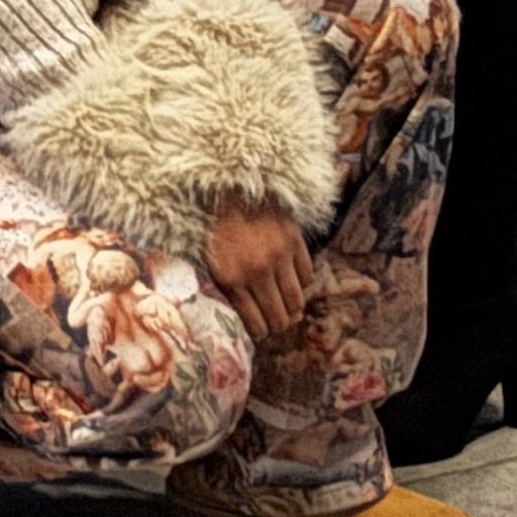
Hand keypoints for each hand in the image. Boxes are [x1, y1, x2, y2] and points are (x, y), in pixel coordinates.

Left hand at [201, 196, 313, 339]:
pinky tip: (290, 277)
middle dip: (277, 325)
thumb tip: (249, 322)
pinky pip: (307, 277)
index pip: (256, 325)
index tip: (261, 329)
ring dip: (292, 308)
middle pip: (279, 319)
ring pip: (297, 302)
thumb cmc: (215, 227)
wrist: (230, 184)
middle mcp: (257, 271)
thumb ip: (226, 291)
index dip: (260, 332)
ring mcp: (278, 256)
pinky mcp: (294, 242)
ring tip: (286, 305)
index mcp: (231, 278)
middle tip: (275, 320)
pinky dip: (301, 282)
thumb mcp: (209, 262)